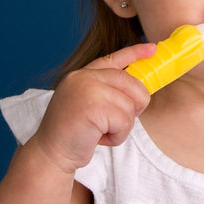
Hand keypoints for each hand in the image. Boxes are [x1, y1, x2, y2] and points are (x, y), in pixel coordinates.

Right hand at [28, 43, 155, 173]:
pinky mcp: (93, 107)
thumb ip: (105, 92)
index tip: (152, 49)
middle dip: (135, 106)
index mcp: (81, 75)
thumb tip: (139, 91)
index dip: (135, 52)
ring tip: (100, 132)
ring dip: (121, 127)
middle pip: (132, 84)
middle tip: (118, 122)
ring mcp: (87, 90)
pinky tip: (99, 139)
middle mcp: (83, 77)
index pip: (113, 58)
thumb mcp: (86, 105)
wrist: (50, 153)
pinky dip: (117, 136)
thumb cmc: (72, 134)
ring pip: (130, 106)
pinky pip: (124, 122)